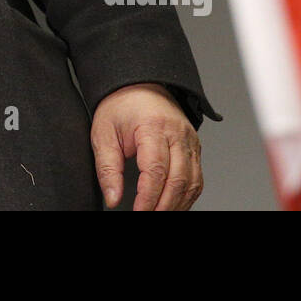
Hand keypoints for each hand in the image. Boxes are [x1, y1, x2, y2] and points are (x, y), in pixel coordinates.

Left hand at [91, 83, 202, 210]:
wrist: (139, 85)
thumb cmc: (121, 106)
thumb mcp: (103, 133)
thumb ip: (108, 168)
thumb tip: (113, 198)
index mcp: (154, 126)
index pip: (156, 170)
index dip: (148, 197)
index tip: (138, 212)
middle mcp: (178, 134)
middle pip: (178, 180)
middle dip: (163, 206)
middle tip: (147, 216)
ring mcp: (190, 141)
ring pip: (191, 183)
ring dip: (177, 205)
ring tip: (158, 213)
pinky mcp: (194, 147)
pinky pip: (196, 179)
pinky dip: (186, 196)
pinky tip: (173, 205)